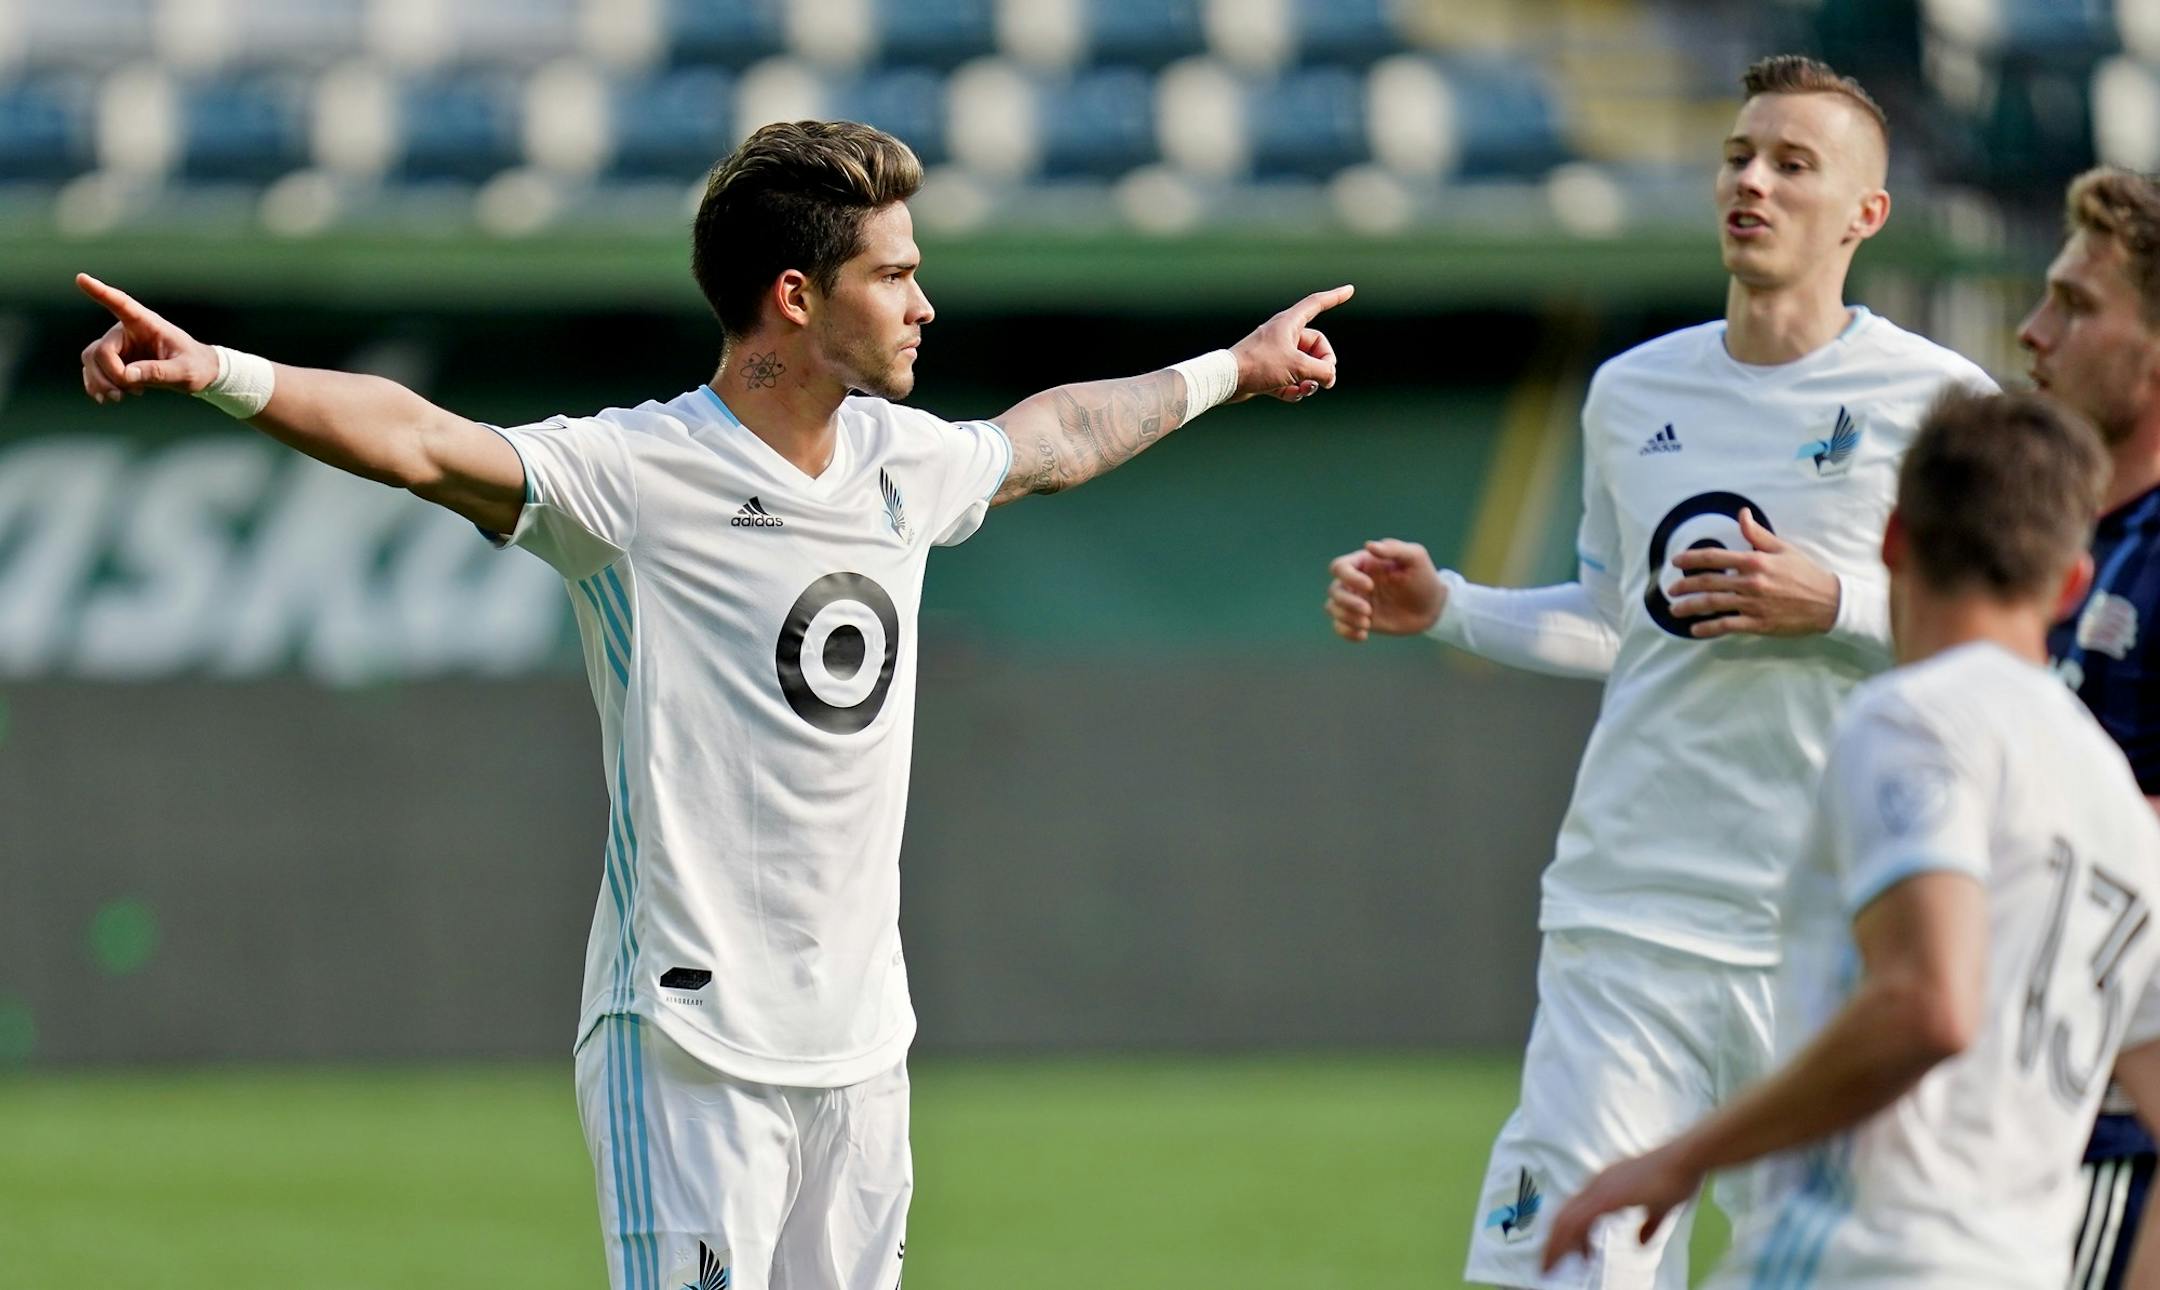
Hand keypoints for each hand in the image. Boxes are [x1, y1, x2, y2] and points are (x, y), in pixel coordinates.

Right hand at [76, 273, 218, 404]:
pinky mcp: (114, 360)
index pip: (121, 304)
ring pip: (91, 360)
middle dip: (110, 375)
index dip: (100, 292)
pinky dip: (96, 385)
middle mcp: (127, 330)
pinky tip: (108, 397)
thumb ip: (159, 372)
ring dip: (100, 382)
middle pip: (101, 350)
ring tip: (120, 397)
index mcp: (147, 323)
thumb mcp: (185, 372)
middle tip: (127, 393)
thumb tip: (127, 375)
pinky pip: (91, 369)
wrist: (197, 374)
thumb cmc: (196, 366)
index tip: (81, 278)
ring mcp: (118, 345)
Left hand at [1231, 284, 1352, 402]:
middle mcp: (1283, 334)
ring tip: (1303, 389)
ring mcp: (1276, 353)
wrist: (1226, 380)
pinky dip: (1293, 388)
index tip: (1350, 289)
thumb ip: (1322, 371)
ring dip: (1308, 380)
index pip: (1317, 304)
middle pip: (1317, 346)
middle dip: (1322, 365)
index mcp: (1289, 323)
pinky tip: (1288, 394)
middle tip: (1323, 380)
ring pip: (1305, 365)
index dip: (1335, 297)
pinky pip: (1291, 379)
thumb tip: (1330, 377)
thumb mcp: (1298, 366)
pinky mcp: (1269, 371)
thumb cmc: (1260, 365)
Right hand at [1326, 539, 1443, 640]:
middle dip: (1347, 601)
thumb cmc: (1424, 578)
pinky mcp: (1359, 620)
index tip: (1370, 586)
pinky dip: (1346, 632)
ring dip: (1345, 617)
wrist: (1433, 608)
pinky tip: (1364, 635)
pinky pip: (1340, 626)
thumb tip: (1368, 545)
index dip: (1349, 577)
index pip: (1340, 566)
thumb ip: (1394, 549)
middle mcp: (1356, 582)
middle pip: (1334, 589)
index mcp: (1364, 564)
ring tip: (1367, 623)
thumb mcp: (1415, 558)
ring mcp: (1357, 602)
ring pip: (1332, 607)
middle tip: (1369, 611)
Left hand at [1540, 1145, 1700, 1274]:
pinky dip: (1570, 1242)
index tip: (1571, 1255)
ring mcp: (1600, 1188)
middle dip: (1553, 1243)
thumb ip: (1649, 1225)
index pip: (1576, 1211)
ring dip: (1556, 1246)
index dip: (1568, 1234)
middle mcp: (1598, 1184)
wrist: (1685, 1160)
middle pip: (1563, 1216)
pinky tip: (1575, 1259)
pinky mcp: (1607, 1197)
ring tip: (1550, 1267)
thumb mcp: (1660, 1208)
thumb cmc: (1676, 1179)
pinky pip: (1579, 1222)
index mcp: (1606, 1184)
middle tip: (1547, 1265)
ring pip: (1566, 1221)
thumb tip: (1641, 1242)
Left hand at [1666, 509, 1840, 638]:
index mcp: (1755, 561)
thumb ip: (1757, 534)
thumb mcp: (1783, 548)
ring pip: (1714, 604)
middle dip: (1685, 586)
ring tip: (1675, 610)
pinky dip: (1709, 628)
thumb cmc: (1805, 573)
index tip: (1675, 562)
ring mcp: (1753, 604)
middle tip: (1670, 590)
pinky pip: (1728, 625)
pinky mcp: (1758, 623)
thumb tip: (1742, 513)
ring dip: (1691, 607)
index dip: (1691, 559)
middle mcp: (1751, 582)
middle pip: (1709, 582)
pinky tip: (1694, 629)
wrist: (1829, 602)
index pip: (1715, 557)